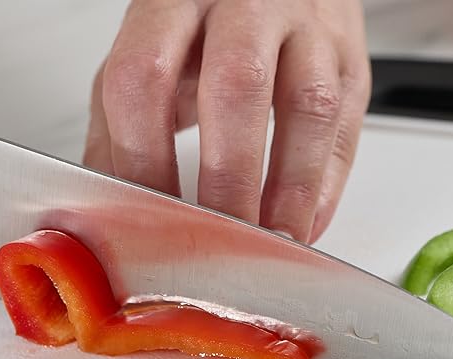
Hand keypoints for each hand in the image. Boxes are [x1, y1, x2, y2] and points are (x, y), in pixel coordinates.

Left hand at [84, 0, 370, 242]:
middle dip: (226, 179)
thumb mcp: (148, 52)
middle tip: (217, 241)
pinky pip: (346, 125)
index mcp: (174, 0)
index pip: (146, 77)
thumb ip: (119, 127)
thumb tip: (102, 213)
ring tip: (269, 242)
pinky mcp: (350, 57)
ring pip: (307, 105)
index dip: (145, 157)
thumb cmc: (207, 24)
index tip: (149, 218)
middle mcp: (243, 4)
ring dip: (288, 189)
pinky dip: (325, 186)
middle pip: (235, 87)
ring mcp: (306, 27)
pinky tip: (302, 222)